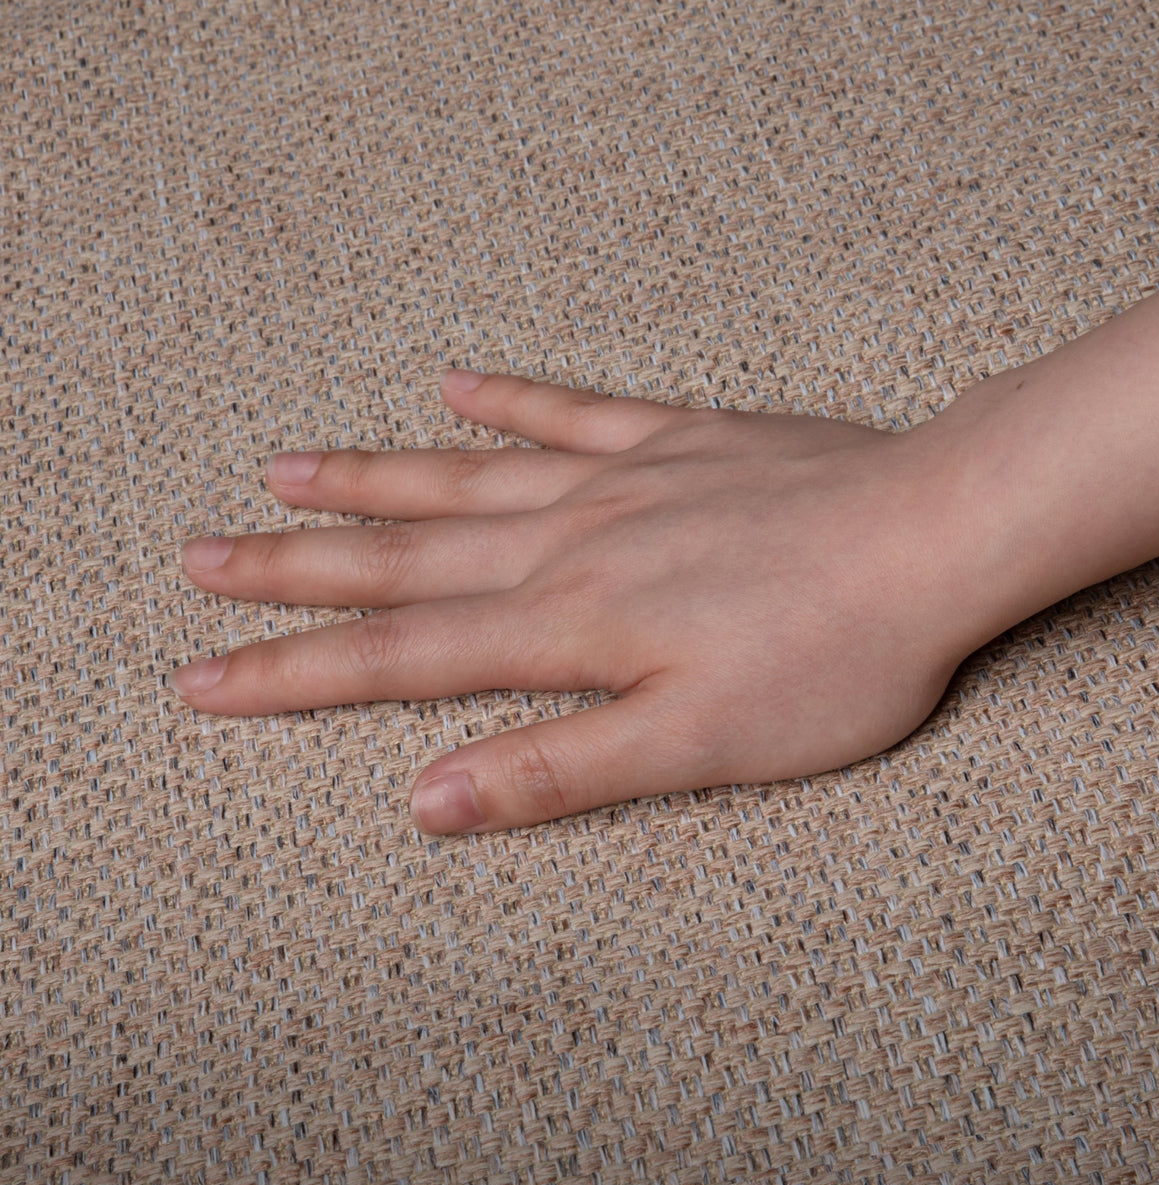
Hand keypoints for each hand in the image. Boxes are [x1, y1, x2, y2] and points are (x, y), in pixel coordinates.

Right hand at [170, 368, 984, 834]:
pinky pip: (573, 411)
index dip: (293, 673)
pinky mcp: (681, 437)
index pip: (399, 656)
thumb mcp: (700, 749)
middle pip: (403, 558)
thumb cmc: (833, 657)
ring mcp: (623, 479)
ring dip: (369, 479)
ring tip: (282, 470)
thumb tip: (427, 800)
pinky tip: (454, 383)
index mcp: (568, 625)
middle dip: (293, 568)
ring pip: (465, 479)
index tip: (200, 680)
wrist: (936, 532)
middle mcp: (570, 541)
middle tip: (196, 560)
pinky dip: (510, 401)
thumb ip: (559, 770)